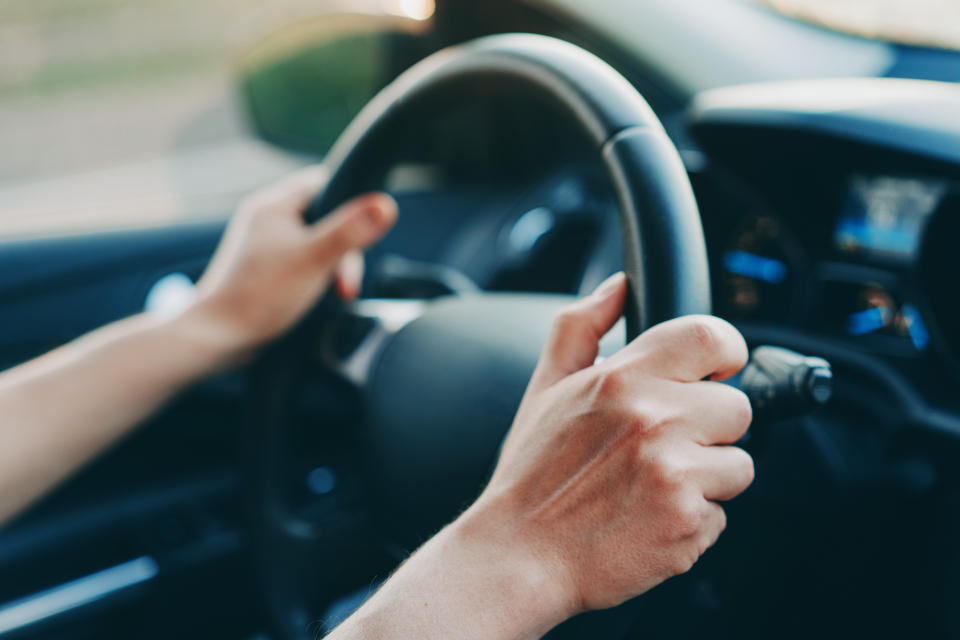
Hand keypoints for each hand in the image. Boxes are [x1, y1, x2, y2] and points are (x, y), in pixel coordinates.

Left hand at [187, 166, 396, 359]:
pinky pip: (301, 261)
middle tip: (345, 282)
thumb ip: (350, 231)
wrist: (217, 338)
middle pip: (324, 216)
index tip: (361, 235)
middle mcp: (265, 218)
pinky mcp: (262, 268)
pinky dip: (315, 276)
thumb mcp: (314, 260)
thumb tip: (385, 205)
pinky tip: (317, 295)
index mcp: (273, 204)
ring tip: (334, 292)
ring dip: (331, 266)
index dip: (350, 204)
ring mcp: (262, 244)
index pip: (324, 182)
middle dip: (343, 248)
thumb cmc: (259, 297)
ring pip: (315, 241)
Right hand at [461, 272, 754, 619]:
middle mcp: (654, 419)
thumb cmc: (531, 475)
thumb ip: (581, 326)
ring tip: (652, 486)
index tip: (714, 373)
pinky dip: (694, 520)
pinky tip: (649, 518)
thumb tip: (617, 286)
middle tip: (663, 446)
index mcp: (622, 378)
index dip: (724, 354)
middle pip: (738, 407)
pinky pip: (723, 515)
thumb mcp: (545, 387)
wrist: (518, 555)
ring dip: (707, 477)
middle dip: (709, 427)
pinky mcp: (687, 523)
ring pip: (739, 464)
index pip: (712, 338)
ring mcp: (675, 473)